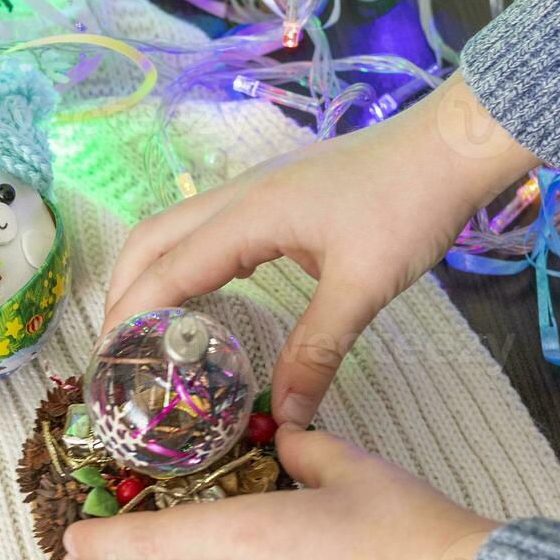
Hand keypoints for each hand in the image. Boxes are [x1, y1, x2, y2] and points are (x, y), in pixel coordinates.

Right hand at [103, 73, 537, 426]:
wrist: (451, 145)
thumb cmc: (410, 205)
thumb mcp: (363, 286)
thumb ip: (318, 350)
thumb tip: (285, 415)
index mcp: (248, 215)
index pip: (167, 270)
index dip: (130, 316)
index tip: (108, 361)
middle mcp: (237, 196)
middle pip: (149, 238)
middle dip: (122, 291)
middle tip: (116, 349)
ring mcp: (253, 189)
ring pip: (174, 227)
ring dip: (149, 272)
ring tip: (144, 327)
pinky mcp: (273, 192)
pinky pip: (205, 227)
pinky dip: (182, 262)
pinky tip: (200, 296)